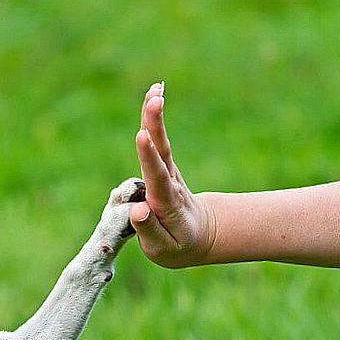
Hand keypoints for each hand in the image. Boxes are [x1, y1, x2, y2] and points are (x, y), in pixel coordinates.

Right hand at [129, 82, 215, 267]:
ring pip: (161, 142)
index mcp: (167, 204)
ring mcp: (169, 173)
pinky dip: (154, 118)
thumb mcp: (163, 250)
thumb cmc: (178, 246)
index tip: (143, 136)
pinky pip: (158, 141)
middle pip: (162, 152)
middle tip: (155, 99)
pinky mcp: (165, 166)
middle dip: (156, 125)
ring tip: (155, 89)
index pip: (157, 178)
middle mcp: (169, 183)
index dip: (149, 157)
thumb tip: (138, 210)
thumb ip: (150, 231)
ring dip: (155, 116)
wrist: (202, 235)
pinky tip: (154, 95)